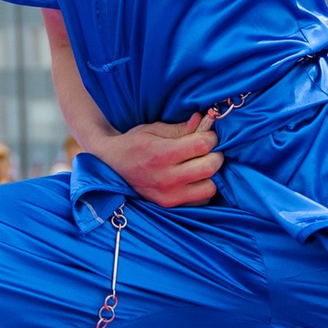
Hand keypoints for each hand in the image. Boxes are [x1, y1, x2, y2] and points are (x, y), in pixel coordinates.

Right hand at [95, 110, 223, 206]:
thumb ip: (182, 128)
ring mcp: (168, 196)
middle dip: (215, 155)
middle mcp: (166, 178)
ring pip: (210, 187)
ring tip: (200, 165)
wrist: (112, 165)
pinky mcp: (170, 206)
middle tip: (207, 150)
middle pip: (210, 167)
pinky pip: (201, 201)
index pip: (202, 146)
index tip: (208, 135)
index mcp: (161, 154)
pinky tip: (194, 179)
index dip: (211, 138)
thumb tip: (206, 121)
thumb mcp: (154, 129)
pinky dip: (202, 189)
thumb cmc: (134, 143)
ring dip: (211, 175)